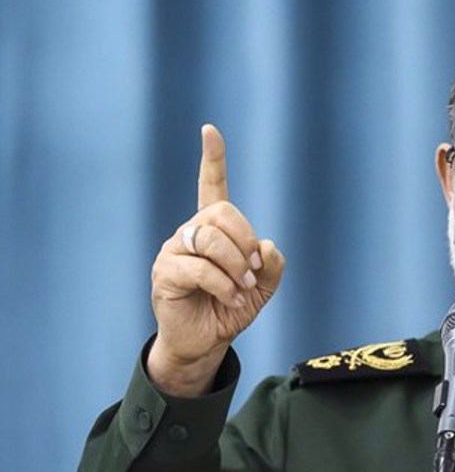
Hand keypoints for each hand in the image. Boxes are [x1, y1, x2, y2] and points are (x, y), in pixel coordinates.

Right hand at [147, 125, 284, 396]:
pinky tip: (232, 299)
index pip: (211, 186)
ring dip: (235, 265)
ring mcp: (174, 250)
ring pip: (209, 238)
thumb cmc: (231, 308)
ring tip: (243, 289)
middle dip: (245, 240)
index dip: (212, 159)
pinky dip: (223, 284)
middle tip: (254, 271)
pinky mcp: (165, 273)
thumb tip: (265, 246)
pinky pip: (198, 267)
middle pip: (221, 212)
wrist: (206, 342)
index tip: (210, 130)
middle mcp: (191, 233)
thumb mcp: (263, 288)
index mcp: (214, 229)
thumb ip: (272, 265)